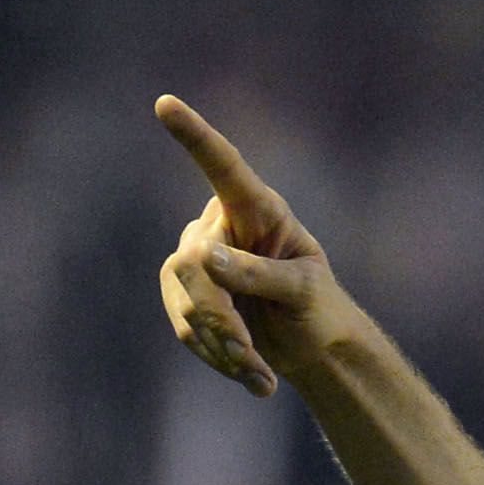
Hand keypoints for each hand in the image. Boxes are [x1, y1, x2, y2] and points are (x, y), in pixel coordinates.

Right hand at [153, 95, 356, 394]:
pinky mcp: (183, 296)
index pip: (222, 166)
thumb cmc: (318, 307)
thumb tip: (205, 258)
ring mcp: (194, 261)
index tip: (165, 104)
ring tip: (262, 376)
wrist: (312, 346)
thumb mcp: (303, 290)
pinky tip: (254, 380)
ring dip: (222, 345)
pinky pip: (185, 328)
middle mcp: (218, 227)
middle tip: (249, 354)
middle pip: (192, 265)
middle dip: (218, 316)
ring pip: (184, 300)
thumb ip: (260, 273)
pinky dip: (217, 358)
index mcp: (256, 209)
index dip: (194, 136)